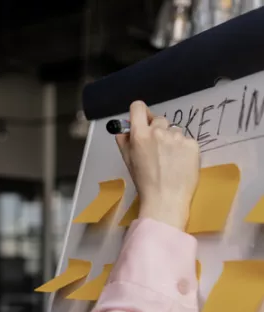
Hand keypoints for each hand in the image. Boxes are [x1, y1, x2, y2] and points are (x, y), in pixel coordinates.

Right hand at [116, 101, 199, 229]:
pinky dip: (183, 149)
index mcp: (140, 135)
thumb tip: (123, 129)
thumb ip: (124, 141)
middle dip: (157, 130)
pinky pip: (186, 140)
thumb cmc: (144, 182)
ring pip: (174, 131)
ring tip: (170, 160)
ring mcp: (177, 137)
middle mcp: (158, 132)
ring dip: (171, 140)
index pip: (138, 108)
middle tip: (157, 149)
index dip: (139, 113)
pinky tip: (180, 163)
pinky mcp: (193, 144)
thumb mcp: (128, 161)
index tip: (141, 121)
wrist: (166, 199)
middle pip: (158, 119)